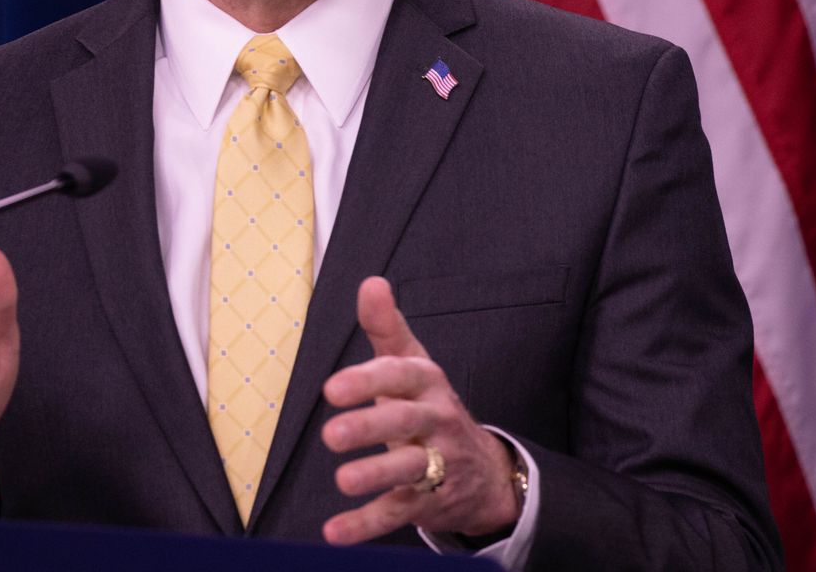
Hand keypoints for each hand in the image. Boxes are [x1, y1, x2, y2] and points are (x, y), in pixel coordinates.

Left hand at [319, 276, 521, 543]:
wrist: (484, 470)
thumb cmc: (430, 407)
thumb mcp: (412, 365)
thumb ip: (386, 327)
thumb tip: (370, 282)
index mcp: (428, 384)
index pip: (401, 376)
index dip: (368, 381)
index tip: (332, 388)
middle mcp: (436, 422)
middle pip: (406, 422)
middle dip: (371, 427)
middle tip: (331, 435)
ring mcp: (436, 464)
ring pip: (409, 469)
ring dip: (376, 475)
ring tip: (343, 481)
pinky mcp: (429, 502)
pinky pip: (398, 512)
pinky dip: (366, 525)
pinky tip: (334, 532)